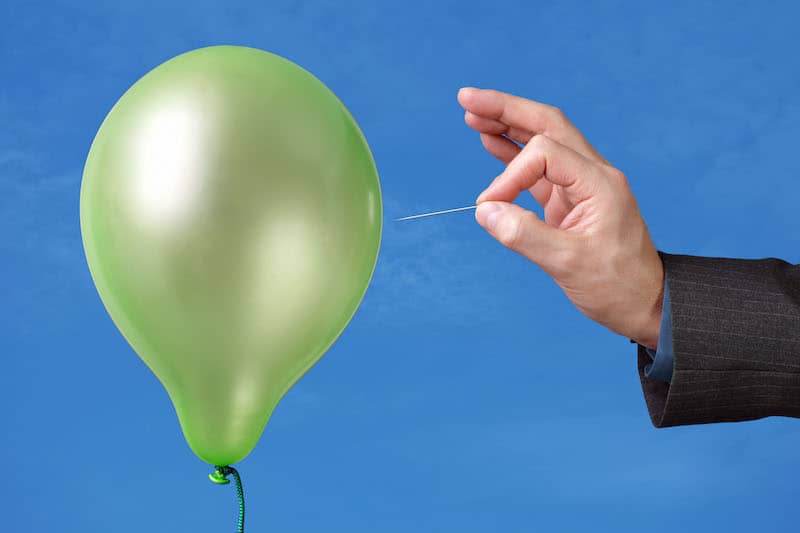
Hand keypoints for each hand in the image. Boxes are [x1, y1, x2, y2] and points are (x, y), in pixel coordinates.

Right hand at [457, 87, 663, 349]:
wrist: (643, 303)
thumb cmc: (615, 285)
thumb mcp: (567, 264)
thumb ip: (523, 235)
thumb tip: (485, 211)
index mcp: (598, 183)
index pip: (545, 154)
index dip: (510, 175)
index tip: (490, 207)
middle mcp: (592, 175)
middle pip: (547, 126)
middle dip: (507, 109)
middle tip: (468, 98)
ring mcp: (581, 186)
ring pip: (542, 142)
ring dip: (508, 125)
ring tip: (473, 115)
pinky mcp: (570, 201)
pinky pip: (539, 168)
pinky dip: (513, 154)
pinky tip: (492, 142)